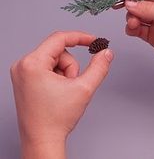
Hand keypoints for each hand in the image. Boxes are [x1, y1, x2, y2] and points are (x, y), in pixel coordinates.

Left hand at [10, 31, 112, 157]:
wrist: (42, 140)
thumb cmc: (55, 119)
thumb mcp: (84, 88)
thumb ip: (99, 67)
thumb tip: (106, 53)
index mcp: (32, 64)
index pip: (59, 38)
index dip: (80, 37)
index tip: (94, 41)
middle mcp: (23, 66)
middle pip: (58, 52)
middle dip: (71, 67)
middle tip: (72, 85)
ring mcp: (22, 73)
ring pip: (55, 61)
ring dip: (65, 74)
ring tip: (63, 92)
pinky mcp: (25, 80)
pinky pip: (48, 69)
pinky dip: (58, 78)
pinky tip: (57, 93)